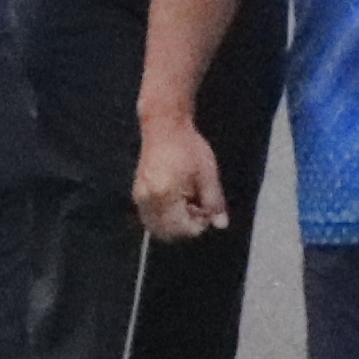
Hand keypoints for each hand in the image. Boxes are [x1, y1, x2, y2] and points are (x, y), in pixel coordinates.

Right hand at [133, 115, 226, 243]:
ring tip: (189, 204)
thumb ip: (214, 202)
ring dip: (174, 225)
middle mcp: (148, 200)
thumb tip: (221, 225)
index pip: (182, 228)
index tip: (208, 211)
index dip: (199, 225)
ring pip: (156, 227)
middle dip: (186, 227)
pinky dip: (164, 217)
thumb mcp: (208, 175)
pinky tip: (177, 201)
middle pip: (167, 232)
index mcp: (166, 196)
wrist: (165, 126)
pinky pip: (150, 217)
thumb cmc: (188, 147)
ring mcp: (140, 197)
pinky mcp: (138, 193)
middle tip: (200, 209)